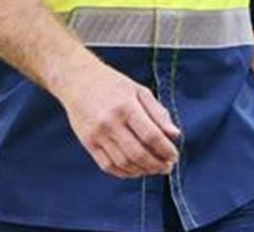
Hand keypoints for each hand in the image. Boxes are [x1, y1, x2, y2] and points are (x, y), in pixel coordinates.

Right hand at [57, 58, 180, 177]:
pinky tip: (135, 170)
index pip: (150, 135)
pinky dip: (124, 172)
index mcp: (126, 106)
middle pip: (137, 153)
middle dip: (156, 164)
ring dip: (142, 171)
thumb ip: (158, 113)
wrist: (78, 80)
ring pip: (123, 163)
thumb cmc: (113, 84)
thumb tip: (175, 134)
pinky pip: (108, 166)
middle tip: (167, 167)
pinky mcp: (88, 143)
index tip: (174, 156)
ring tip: (154, 169)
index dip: (165, 149)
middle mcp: (111, 122)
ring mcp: (97, 134)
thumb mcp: (139, 90)